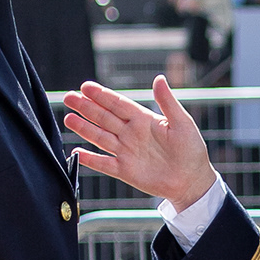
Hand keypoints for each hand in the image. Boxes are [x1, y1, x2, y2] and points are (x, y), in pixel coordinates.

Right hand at [62, 74, 216, 208]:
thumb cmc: (191, 150)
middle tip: (68, 97)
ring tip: (68, 119)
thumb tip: (159, 79)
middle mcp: (131, 134)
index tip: (85, 86)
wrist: (192, 181)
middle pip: (104, 118)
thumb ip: (168, 102)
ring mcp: (126, 152)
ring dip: (84, 128)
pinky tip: (77, 152)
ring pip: (100, 137)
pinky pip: (104, 164)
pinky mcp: (125, 171)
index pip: (118, 104)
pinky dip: (90, 159)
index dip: (102, 95)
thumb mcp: (182, 123)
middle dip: (86, 107)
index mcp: (143, 119)